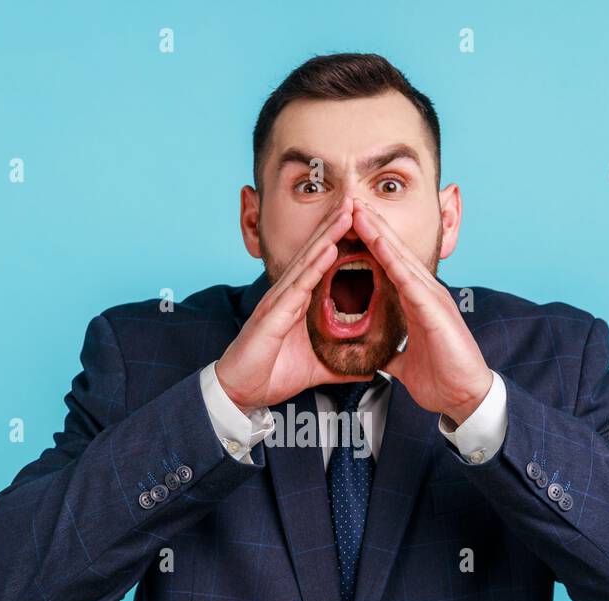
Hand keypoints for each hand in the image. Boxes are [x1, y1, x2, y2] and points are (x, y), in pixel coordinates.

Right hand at [216, 197, 372, 411]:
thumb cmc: (272, 375)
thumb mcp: (317, 369)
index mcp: (297, 303)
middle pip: (315, 253)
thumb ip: (342, 365)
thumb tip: (368, 369)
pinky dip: (315, 266)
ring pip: (308, 262)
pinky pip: (298, 287)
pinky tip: (330, 248)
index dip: (340, 242)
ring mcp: (278, 302)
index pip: (321, 266)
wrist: (240, 392)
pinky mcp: (272, 316)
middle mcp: (287, 295)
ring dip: (328, 236)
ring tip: (348, 213)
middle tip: (357, 201)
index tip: (361, 224)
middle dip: (335, 227)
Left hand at [351, 198, 492, 425]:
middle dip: (373, 228)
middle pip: (395, 253)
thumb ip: (392, 354)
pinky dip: (392, 260)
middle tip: (351, 202)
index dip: (371, 245)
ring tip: (359, 212)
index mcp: (417, 304)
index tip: (350, 226)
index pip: (390, 267)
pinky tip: (377, 243)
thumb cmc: (443, 379)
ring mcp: (433, 299)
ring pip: (401, 259)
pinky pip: (409, 281)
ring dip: (379, 234)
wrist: (466, 399)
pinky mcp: (436, 311)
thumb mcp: (406, 365)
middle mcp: (426, 294)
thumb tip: (377, 356)